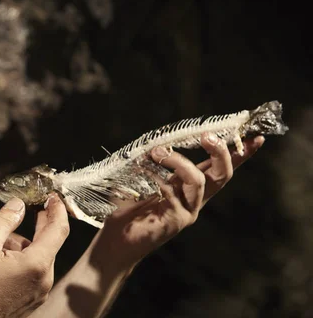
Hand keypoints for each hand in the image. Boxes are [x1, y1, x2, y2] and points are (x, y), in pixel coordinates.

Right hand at [0, 193, 69, 317]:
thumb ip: (4, 220)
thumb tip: (19, 205)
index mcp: (37, 264)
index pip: (59, 229)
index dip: (57, 210)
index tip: (54, 197)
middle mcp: (44, 279)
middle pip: (48, 243)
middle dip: (38, 226)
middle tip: (35, 209)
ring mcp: (40, 292)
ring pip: (40, 257)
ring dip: (26, 245)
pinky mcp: (33, 299)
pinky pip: (35, 271)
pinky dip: (24, 260)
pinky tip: (2, 261)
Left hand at [99, 132, 264, 266]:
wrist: (118, 239)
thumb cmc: (129, 207)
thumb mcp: (144, 179)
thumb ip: (156, 163)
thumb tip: (159, 139)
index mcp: (191, 188)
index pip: (221, 169)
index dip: (240, 154)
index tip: (257, 138)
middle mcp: (195, 200)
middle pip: (223, 175)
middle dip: (220, 152)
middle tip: (207, 136)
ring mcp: (188, 212)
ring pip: (197, 180)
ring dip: (177, 160)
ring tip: (155, 151)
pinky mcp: (175, 221)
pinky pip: (171, 191)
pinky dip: (156, 176)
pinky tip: (141, 168)